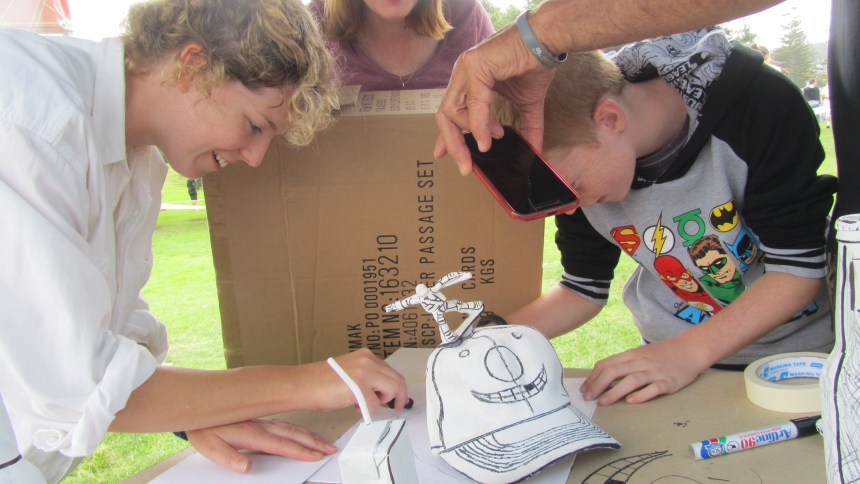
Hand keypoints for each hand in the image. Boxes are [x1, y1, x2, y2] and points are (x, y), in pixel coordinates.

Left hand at [186, 419, 336, 472]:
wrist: (196, 406)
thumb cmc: (203, 429)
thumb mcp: (209, 447)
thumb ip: (229, 457)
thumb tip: (246, 467)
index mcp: (249, 433)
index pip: (279, 444)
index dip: (298, 451)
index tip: (314, 456)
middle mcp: (260, 425)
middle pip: (292, 434)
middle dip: (312, 442)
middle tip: (329, 449)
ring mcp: (262, 420)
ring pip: (291, 427)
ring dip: (309, 435)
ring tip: (324, 442)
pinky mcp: (261, 419)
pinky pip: (286, 424)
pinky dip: (299, 429)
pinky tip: (305, 433)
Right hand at [318, 348, 408, 413]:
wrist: (301, 384)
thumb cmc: (320, 381)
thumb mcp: (350, 372)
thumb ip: (367, 377)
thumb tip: (381, 390)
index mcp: (366, 355)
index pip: (393, 372)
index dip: (398, 388)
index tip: (398, 397)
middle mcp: (367, 360)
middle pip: (398, 381)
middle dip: (399, 397)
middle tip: (397, 407)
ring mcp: (364, 372)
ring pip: (391, 391)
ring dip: (381, 402)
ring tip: (364, 404)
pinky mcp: (358, 387)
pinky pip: (374, 405)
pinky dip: (368, 411)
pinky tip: (355, 407)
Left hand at [434, 24, 554, 174]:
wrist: (546, 42)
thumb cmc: (534, 65)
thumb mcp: (527, 105)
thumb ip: (525, 128)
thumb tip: (534, 150)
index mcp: (470, 82)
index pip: (450, 112)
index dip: (446, 136)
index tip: (444, 155)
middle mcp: (463, 74)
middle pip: (445, 115)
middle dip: (452, 143)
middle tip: (464, 165)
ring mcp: (465, 69)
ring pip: (452, 111)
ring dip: (469, 134)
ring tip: (491, 141)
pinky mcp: (474, 66)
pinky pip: (472, 103)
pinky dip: (479, 124)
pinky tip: (489, 138)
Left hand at [580, 340, 706, 404]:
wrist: (689, 350)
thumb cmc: (661, 355)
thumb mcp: (639, 355)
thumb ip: (623, 364)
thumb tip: (601, 378)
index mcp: (631, 355)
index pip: (606, 364)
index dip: (592, 377)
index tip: (584, 389)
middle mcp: (640, 362)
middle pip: (614, 371)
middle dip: (598, 385)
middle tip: (588, 398)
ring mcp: (654, 372)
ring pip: (631, 380)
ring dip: (614, 392)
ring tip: (603, 402)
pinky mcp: (667, 382)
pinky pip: (653, 388)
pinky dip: (641, 395)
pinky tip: (630, 401)